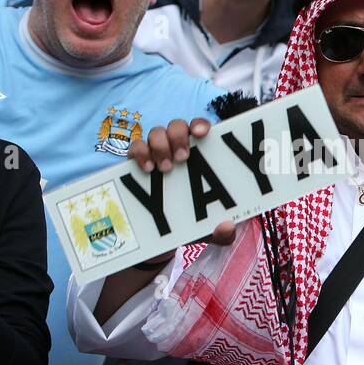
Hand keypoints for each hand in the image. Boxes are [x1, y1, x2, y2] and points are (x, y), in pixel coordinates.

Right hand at [130, 118, 234, 259]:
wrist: (157, 240)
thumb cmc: (188, 224)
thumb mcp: (206, 230)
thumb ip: (221, 233)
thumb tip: (228, 227)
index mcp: (197, 155)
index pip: (199, 128)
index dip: (200, 124)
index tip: (202, 133)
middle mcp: (175, 148)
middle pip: (176, 126)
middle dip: (179, 136)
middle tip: (182, 158)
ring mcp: (154, 153)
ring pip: (156, 133)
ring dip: (160, 145)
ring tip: (165, 168)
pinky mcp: (135, 163)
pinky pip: (135, 148)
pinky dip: (140, 153)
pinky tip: (147, 168)